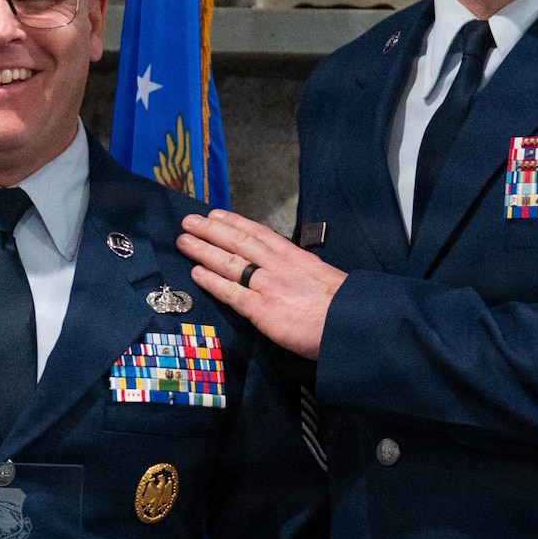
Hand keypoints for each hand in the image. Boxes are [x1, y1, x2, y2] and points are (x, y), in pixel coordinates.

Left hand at [178, 209, 346, 359]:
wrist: (353, 323)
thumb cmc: (345, 307)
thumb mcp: (325, 279)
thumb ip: (303, 275)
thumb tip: (293, 278)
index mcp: (296, 257)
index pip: (260, 234)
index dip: (235, 223)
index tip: (217, 214)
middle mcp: (278, 266)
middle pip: (239, 242)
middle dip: (212, 230)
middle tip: (189, 221)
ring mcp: (268, 286)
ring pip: (229, 262)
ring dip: (204, 249)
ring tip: (184, 240)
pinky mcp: (262, 309)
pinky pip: (230, 292)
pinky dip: (211, 281)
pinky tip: (196, 273)